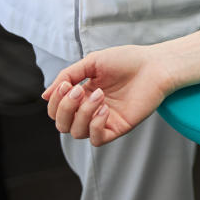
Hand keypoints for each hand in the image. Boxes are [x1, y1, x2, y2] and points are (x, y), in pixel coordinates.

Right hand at [40, 45, 174, 145]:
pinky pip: (97, 139)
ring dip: (82, 114)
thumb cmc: (127, 60)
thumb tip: (44, 96)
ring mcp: (104, 120)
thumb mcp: (91, 63)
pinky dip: (95, 125)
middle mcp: (90, 110)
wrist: (155, 65)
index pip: (56, 110)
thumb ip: (67, 76)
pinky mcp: (119, 127)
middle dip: (65, 108)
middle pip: (62, 124)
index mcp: (82, 95)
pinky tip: (105, 109)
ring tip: (99, 96)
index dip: (55, 101)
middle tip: (79, 91)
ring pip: (77, 133)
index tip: (67, 85)